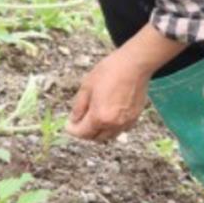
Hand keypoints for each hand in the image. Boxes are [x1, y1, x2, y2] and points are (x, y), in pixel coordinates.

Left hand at [67, 24, 186, 142]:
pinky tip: (108, 116)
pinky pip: (119, 130)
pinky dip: (111, 127)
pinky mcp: (134, 118)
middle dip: (85, 132)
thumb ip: (78, 107)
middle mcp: (113, 124)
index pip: (82, 133)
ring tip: (93, 119)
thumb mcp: (86, 86)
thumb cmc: (110, 71)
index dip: (72, 130)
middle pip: (95, 138)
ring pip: (108, 136)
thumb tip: (74, 120)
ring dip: (99, 132)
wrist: (134, 65)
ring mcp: (125, 123)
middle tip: (79, 122)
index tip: (69, 125)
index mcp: (99, 116)